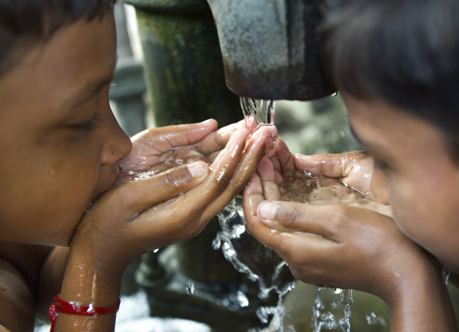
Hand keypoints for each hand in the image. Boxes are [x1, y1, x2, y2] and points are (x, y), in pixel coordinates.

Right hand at [67, 125, 274, 281]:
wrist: (100, 253)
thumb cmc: (107, 224)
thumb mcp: (129, 199)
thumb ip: (166, 183)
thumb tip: (201, 166)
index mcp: (183, 214)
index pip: (218, 180)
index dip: (234, 153)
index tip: (246, 130)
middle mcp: (196, 219)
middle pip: (233, 185)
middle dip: (252, 156)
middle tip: (267, 131)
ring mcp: (196, 219)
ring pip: (230, 189)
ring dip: (247, 163)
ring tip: (260, 139)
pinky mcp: (192, 215)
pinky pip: (220, 192)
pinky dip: (234, 172)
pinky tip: (241, 157)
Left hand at [243, 145, 457, 330]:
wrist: (409, 274)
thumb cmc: (380, 244)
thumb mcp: (338, 220)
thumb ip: (298, 215)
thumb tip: (263, 208)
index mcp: (297, 251)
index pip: (257, 222)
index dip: (252, 192)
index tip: (254, 167)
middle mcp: (299, 262)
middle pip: (268, 223)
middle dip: (265, 190)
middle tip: (266, 160)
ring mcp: (312, 264)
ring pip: (283, 227)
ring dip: (278, 198)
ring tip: (279, 168)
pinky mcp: (324, 261)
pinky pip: (298, 233)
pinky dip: (293, 209)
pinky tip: (299, 191)